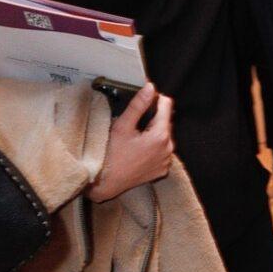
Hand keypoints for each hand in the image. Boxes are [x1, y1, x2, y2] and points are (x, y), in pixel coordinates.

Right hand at [87, 83, 173, 201]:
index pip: (166, 105)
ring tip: (134, 137)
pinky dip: (153, 146)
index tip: (145, 99)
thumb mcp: (122, 126)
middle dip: (153, 117)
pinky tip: (138, 149)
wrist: (104, 184)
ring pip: (164, 136)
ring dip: (153, 132)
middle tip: (134, 123)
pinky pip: (162, 151)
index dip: (155, 99)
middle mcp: (168, 149)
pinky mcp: (161, 170)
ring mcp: (166, 161)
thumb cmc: (110, 156)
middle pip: (165, 121)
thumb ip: (138, 105)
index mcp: (161, 136)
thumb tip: (151, 87)